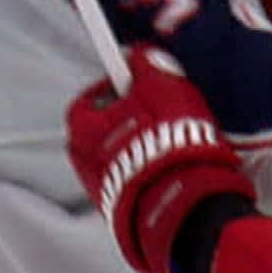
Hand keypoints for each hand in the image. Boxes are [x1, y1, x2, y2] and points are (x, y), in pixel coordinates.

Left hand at [67, 46, 256, 272]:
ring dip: (132, 151)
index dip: (108, 88)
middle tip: (148, 114)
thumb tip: (144, 58)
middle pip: (94, 135)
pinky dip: (143, 177)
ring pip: (112, 163)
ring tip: (164, 144)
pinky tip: (168, 170)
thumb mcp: (165, 88)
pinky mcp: (125, 214)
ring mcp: (105, 192)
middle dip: (119, 122)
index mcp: (85, 131)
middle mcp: (86, 164)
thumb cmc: (171, 148)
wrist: (187, 203)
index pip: (84, 102)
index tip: (127, 82)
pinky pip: (129, 187)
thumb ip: (149, 67)